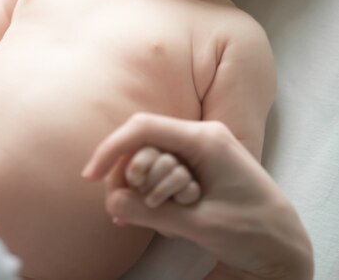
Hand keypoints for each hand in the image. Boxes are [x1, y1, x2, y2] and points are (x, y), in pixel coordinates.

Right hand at [82, 113, 313, 279]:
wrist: (283, 244)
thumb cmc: (251, 230)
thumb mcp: (198, 223)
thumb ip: (151, 211)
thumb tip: (112, 203)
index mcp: (204, 138)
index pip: (144, 128)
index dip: (112, 148)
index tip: (90, 176)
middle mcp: (201, 136)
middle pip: (145, 144)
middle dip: (134, 177)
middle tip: (130, 214)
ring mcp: (201, 149)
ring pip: (152, 157)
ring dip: (147, 189)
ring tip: (160, 219)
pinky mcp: (199, 165)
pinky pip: (164, 168)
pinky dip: (153, 191)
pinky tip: (152, 214)